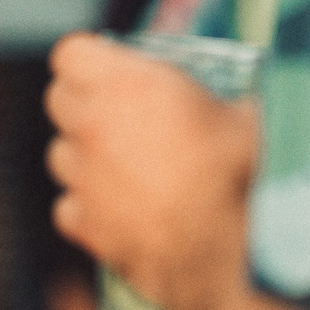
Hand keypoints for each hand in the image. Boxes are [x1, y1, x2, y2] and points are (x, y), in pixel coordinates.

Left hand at [44, 32, 257, 309]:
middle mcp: (94, 128)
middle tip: (120, 110)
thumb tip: (244, 90)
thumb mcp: (250, 115)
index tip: (109, 64)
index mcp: (127, 85)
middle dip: (84, 99)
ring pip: (61, 153)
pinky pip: (69, 205)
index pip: (70, 52)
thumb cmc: (246, 179)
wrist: (236, 256)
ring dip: (85, 153)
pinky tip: (120, 207)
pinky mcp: (88, 226)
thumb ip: (230, 93)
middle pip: (59, 99)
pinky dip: (88, 205)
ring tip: (125, 162)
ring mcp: (86, 179)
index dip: (89, 58)